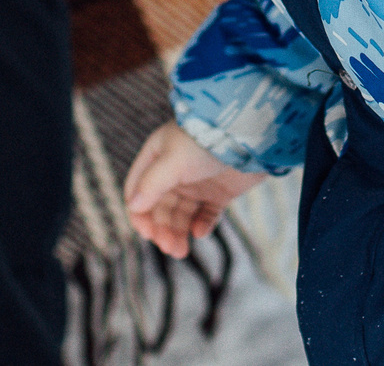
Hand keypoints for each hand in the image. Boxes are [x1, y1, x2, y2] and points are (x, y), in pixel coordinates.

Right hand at [124, 122, 263, 257]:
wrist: (250, 133)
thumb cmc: (207, 140)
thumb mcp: (173, 161)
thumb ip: (152, 183)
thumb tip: (133, 206)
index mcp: (157, 158)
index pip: (138, 190)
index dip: (139, 213)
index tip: (148, 233)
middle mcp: (175, 171)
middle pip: (159, 208)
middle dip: (162, 229)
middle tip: (170, 247)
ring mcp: (198, 182)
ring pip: (181, 215)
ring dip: (178, 232)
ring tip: (181, 251)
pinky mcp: (220, 192)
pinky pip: (206, 215)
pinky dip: (202, 225)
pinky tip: (200, 232)